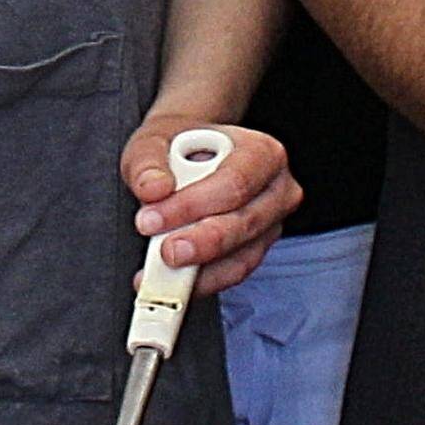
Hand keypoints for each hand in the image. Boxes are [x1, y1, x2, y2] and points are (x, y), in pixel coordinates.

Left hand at [125, 116, 296, 293]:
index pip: (233, 183)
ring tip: (160, 271)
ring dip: (199, 269)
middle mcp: (276, 190)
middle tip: (164, 252)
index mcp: (262, 152)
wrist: (188, 157)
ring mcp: (271, 223)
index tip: (152, 219)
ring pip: (242, 256)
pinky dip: (202, 281)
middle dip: (200, 242)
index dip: (192, 206)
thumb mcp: (154, 141)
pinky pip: (233, 272)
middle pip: (244, 224)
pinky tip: (173, 283)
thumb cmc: (180, 148)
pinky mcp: (257, 249)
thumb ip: (148, 163)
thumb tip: (152, 189)